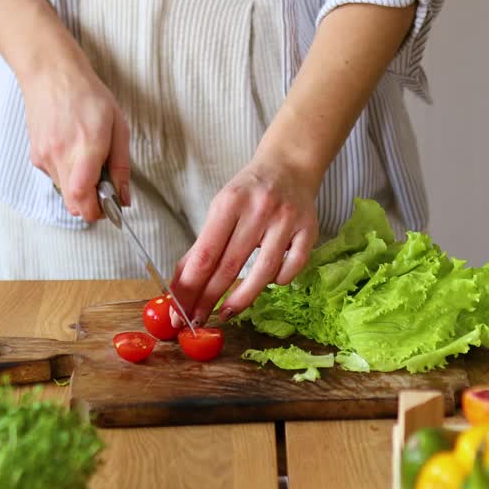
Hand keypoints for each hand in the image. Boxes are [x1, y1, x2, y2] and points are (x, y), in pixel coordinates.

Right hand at [21, 48, 130, 220]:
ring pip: (65, 192)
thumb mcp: (118, 127)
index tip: (111, 207)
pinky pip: (55, 177)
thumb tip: (124, 198)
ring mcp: (44, 157)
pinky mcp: (35, 156)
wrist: (51, 74)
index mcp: (85, 147)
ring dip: (81, 187)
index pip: (83, 198)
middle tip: (106, 190)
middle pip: (73, 204)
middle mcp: (60, 156)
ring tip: (89, 159)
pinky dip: (68, 174)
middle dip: (92, 204)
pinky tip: (73, 150)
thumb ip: (121, 166)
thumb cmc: (88, 95)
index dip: (97, 211)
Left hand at [170, 151, 320, 324]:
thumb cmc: (249, 192)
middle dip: (209, 299)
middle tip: (196, 322)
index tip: (179, 311)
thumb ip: (203, 247)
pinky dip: (279, 280)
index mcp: (230, 203)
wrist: (289, 166)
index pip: (205, 254)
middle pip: (230, 265)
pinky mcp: (309, 230)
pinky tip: (267, 282)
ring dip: (242, 298)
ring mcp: (286, 221)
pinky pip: (293, 267)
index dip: (190, 287)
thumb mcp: (221, 210)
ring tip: (227, 313)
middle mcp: (258, 210)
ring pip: (264, 272)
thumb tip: (180, 284)